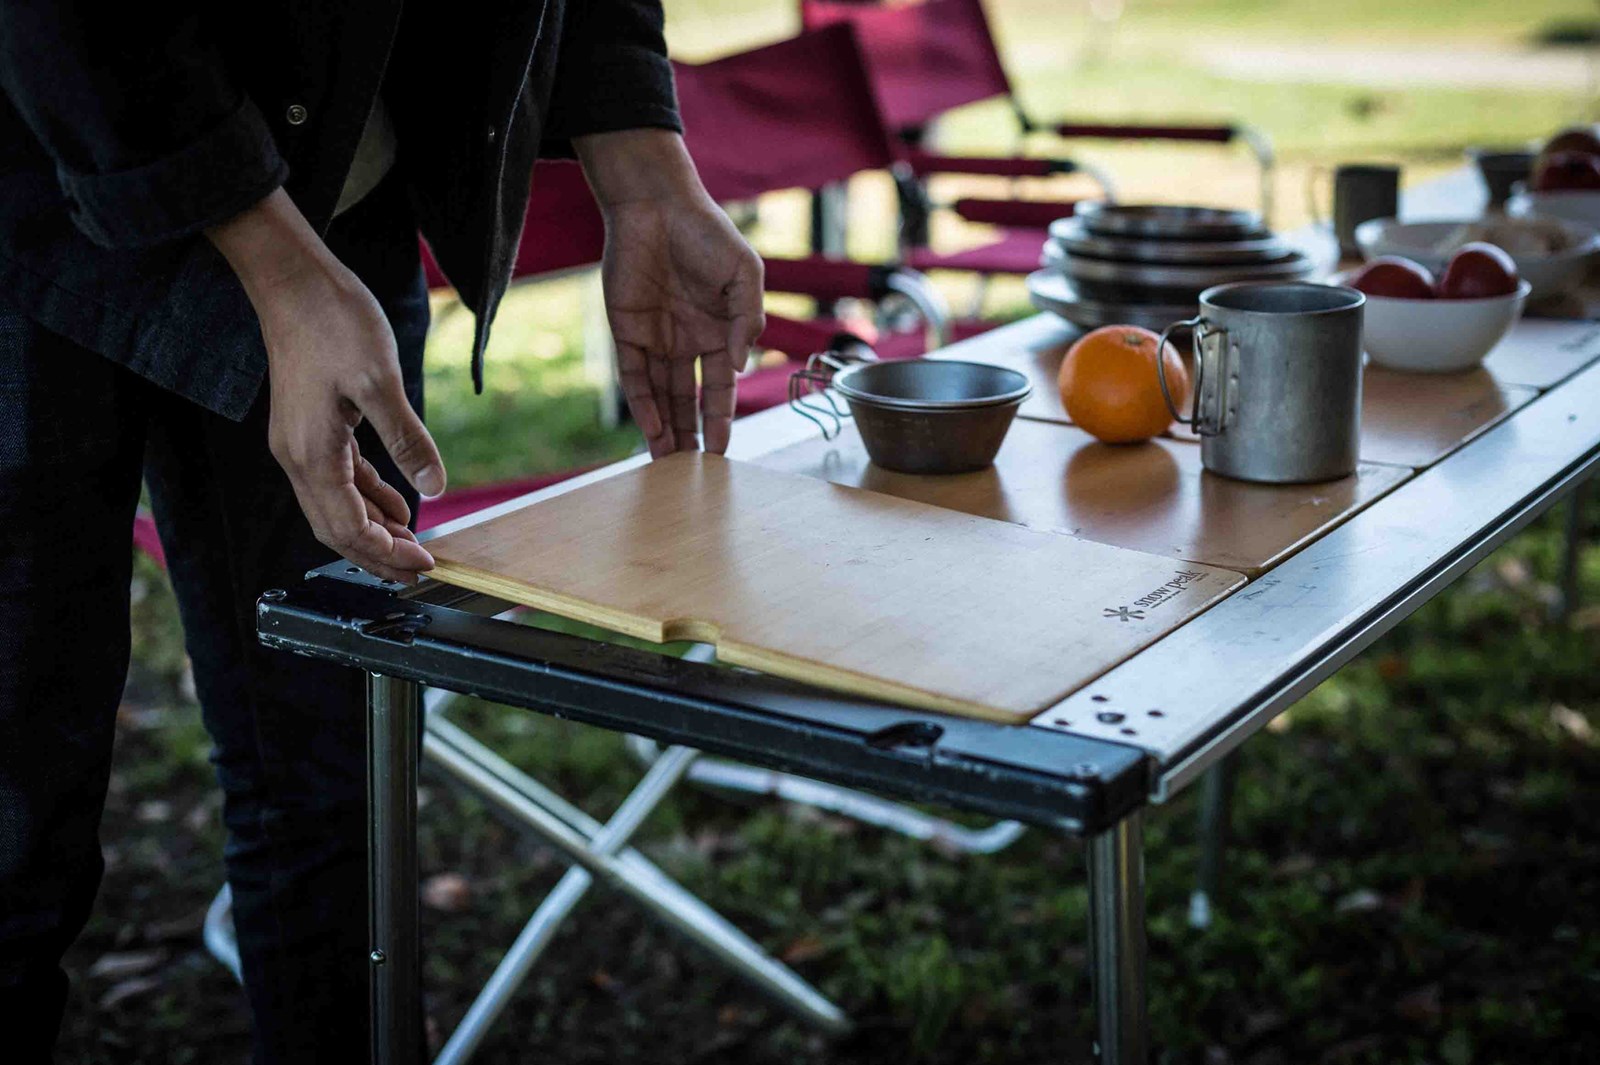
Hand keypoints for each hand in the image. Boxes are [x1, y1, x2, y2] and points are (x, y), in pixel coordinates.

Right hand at [208, 190, 444, 583]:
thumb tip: (434, 486)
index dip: (386, 554)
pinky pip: (339, 479)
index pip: (348, 529)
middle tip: (419, 570)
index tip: (423, 566)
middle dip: (378, 555)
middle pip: (336, 530)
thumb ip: (408, 439)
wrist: (294, 281)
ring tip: (414, 544)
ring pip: (337, 508)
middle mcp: (298, 458)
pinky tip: (398, 502)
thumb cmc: (333, 322)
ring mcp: (301, 444)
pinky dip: (368, 497)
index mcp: (312, 455)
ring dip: (375, 529)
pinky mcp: (310, 429)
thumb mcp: (381, 382)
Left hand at [576, 130, 764, 456]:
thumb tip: (739, 364)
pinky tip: (652, 430)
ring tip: (667, 465)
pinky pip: (633, 376)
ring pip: (659, 396)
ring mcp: (655, 338)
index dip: (722, 419)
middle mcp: (686, 341)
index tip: (723, 451)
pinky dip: (642, 404)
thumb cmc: (707, 233)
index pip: (720, 387)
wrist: (657, 204)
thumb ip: (746, 318)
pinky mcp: (626, 331)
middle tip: (691, 472)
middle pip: (688, 399)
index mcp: (718, 332)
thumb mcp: (744, 274)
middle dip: (690, 434)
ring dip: (664, 429)